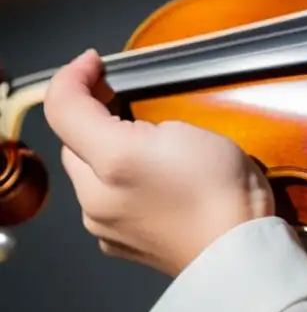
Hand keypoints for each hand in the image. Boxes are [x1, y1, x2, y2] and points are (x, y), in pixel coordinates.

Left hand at [43, 50, 274, 277]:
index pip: (63, 107)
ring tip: (152, 148)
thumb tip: (108, 109)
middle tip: (131, 104)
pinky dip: (121, 184)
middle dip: (95, 119)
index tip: (95, 61)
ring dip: (107, 154)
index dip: (74, 75)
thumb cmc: (220, 186)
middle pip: (76, 143)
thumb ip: (130, 117)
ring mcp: (105, 227)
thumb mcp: (181, 130)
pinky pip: (108, 202)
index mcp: (108, 162)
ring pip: (91, 174)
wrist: (238, 250)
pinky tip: (155, 183)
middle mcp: (93, 198)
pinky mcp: (120, 245)